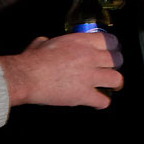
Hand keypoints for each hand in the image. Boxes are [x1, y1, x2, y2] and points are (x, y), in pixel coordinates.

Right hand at [0, 32, 122, 108]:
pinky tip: (97, 103)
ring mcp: (89, 76)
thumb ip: (51, 41)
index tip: (110, 50)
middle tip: (111, 68)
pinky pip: (103, 100)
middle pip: (116, 59)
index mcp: (80, 41)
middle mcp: (89, 57)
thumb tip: (47, 42)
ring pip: (116, 79)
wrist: (27, 76)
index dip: (112, 46)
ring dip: (114, 83)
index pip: (109, 40)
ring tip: (112, 86)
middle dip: (115, 64)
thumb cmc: (32, 59)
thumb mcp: (42, 42)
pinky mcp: (84, 94)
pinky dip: (101, 103)